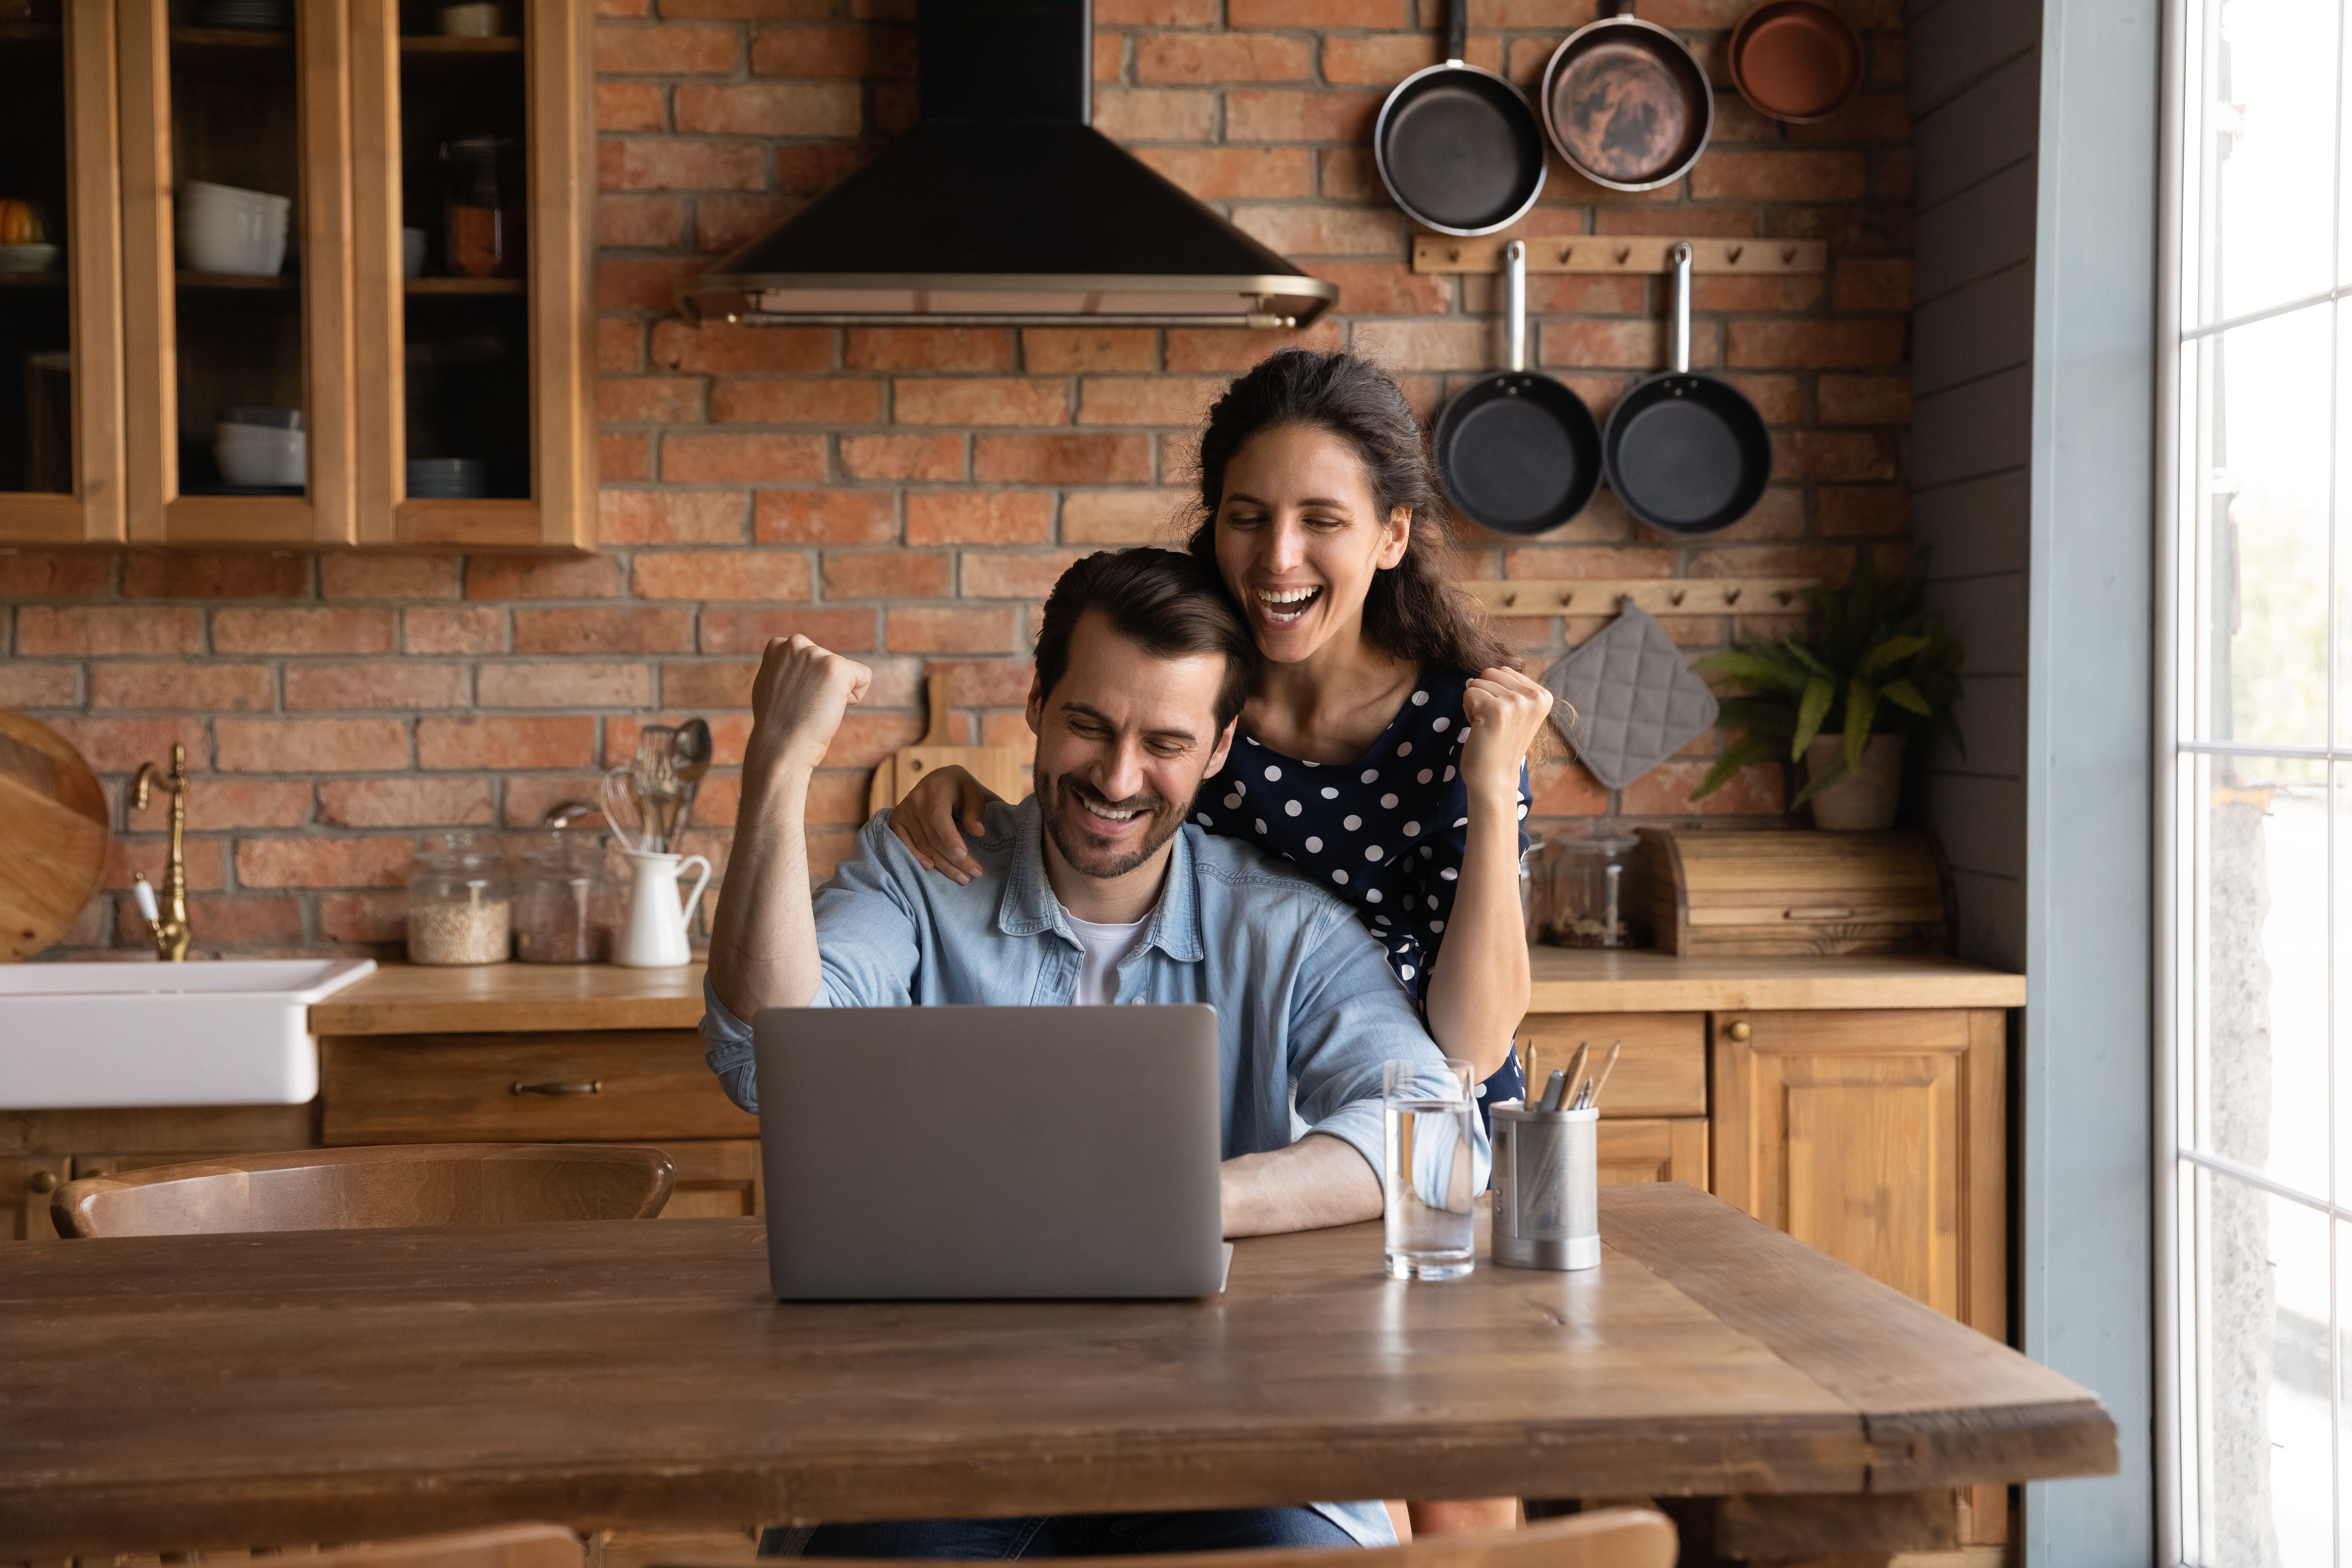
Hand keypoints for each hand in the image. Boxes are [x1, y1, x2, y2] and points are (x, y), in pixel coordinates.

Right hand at [744, 635, 871, 780]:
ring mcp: (816, 654)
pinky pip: (864, 677)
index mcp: (778, 646)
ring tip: (815, 709)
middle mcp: (796, 644)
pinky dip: (855, 697)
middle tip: (805, 706)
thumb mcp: (771, 685)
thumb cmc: (775, 725)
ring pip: (847, 672)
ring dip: (837, 693)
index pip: (813, 658)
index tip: (795, 699)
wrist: (779, 747)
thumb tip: (797, 669)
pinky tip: (831, 708)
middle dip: (824, 686)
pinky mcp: (836, 667)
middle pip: (830, 663)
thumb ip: (785, 669)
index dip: (808, 683)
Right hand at [885, 764, 999, 883]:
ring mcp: (903, 810)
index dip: (950, 838)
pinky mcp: (896, 821)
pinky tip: (931, 868)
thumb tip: (978, 832)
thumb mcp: (974, 793)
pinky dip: (917, 858)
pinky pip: (904, 845)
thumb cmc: (961, 790)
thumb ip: (976, 811)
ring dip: (942, 865)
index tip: (964, 855)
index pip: (939, 816)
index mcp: (937, 787)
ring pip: (922, 845)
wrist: (939, 781)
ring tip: (963, 877)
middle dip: (954, 859)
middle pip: (932, 836)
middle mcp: (916, 798)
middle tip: (975, 873)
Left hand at [1459, 666, 1551, 807]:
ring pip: (1477, 681)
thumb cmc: (1500, 745)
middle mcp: (1534, 697)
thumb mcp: (1519, 712)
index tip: (1502, 718)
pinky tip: (1479, 729)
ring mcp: (1516, 702)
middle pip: (1490, 672)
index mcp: (1543, 695)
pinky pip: (1468, 692)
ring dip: (1475, 703)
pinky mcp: (1496, 710)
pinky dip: (1467, 711)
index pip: (1504, 671)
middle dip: (1484, 694)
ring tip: (1487, 726)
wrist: (1494, 780)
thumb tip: (1496, 666)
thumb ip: (1514, 688)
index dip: (1495, 692)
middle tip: (1492, 722)